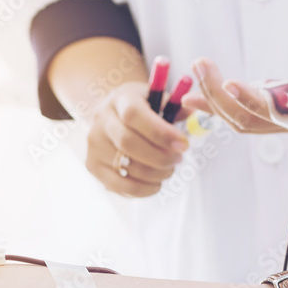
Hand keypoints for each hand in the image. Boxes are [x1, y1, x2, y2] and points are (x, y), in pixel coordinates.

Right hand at [85, 81, 190, 197]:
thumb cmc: (142, 109)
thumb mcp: (157, 99)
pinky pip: (120, 186)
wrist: (113, 117)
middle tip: (178, 159)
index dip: (160, 132)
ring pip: (126, 168)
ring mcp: (94, 146)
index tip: (183, 144)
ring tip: (168, 170)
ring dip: (155, 174)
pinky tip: (156, 183)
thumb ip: (175, 105)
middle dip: (160, 156)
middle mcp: (101, 122)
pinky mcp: (93, 167)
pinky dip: (143, 189)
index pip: (134, 115)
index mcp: (119, 100)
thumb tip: (193, 110)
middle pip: (128, 144)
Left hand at [182, 8, 287, 129]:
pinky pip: (248, 115)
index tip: (230, 82)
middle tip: (199, 66)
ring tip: (189, 85)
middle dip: (220, 98)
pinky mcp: (284, 112)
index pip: (278, 108)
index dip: (252, 98)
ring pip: (245, 122)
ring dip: (216, 105)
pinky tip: (200, 94)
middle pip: (250, 120)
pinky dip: (224, 106)